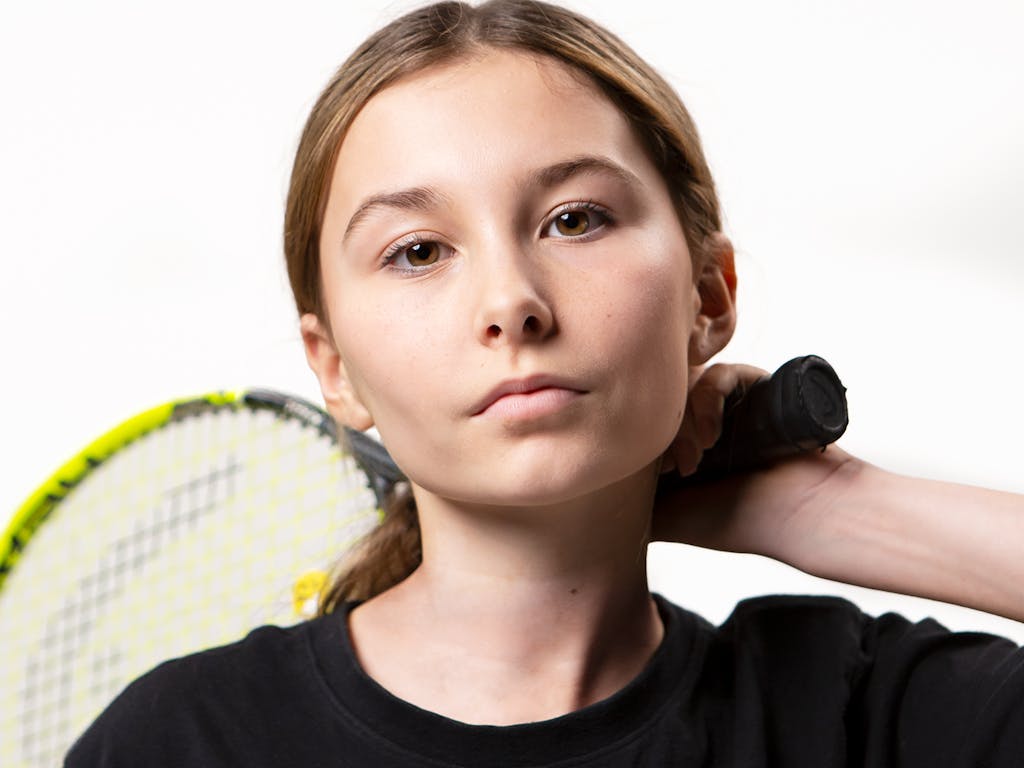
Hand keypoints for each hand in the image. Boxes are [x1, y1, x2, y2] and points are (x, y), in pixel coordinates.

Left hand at [652, 363, 862, 562]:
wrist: (803, 516)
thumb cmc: (742, 520)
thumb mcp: (671, 518)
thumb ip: (632, 506)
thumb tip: (585, 505)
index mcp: (677, 441)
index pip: (637, 423)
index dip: (638, 443)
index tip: (662, 479)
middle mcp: (699, 417)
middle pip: (655, 401)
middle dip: (661, 432)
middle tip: (680, 469)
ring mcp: (725, 400)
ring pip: (682, 386)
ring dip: (684, 420)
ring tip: (697, 458)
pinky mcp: (751, 384)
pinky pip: (717, 372)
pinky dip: (708, 398)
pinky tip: (713, 433)